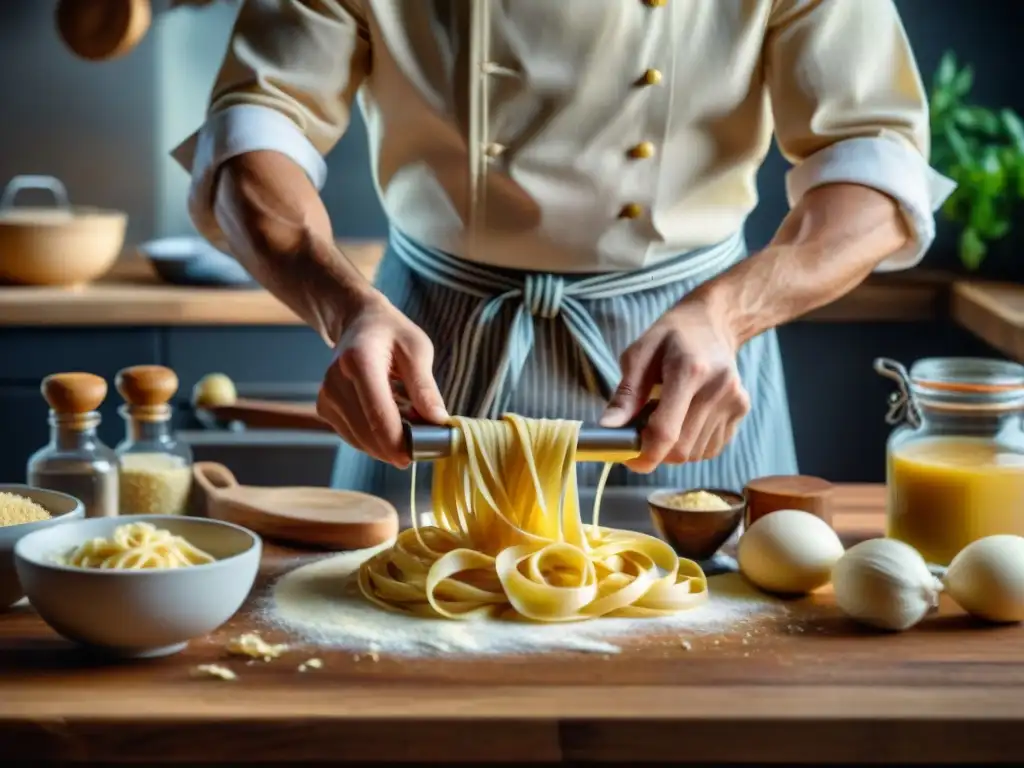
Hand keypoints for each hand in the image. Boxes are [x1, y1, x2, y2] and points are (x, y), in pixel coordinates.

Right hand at [317, 294, 448, 467]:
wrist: (359, 324)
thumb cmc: (392, 334)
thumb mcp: (418, 349)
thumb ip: (425, 386)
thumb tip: (437, 421)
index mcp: (359, 361)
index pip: (377, 415)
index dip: (398, 442)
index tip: (418, 455)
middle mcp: (335, 381)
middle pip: (367, 433)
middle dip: (396, 447)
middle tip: (422, 445)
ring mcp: (326, 397)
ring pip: (359, 441)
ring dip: (386, 444)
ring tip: (408, 428)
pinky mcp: (324, 408)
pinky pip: (353, 437)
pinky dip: (373, 439)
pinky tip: (389, 424)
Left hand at [599, 297, 749, 473]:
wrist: (713, 323)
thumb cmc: (670, 337)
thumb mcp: (639, 354)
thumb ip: (625, 395)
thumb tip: (608, 429)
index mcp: (689, 371)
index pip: (666, 432)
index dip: (644, 455)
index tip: (628, 459)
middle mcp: (717, 388)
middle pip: (681, 449)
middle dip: (656, 451)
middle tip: (642, 430)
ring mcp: (734, 400)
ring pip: (695, 454)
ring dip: (674, 447)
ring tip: (667, 416)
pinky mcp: (742, 409)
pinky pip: (710, 448)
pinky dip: (692, 444)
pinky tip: (686, 418)